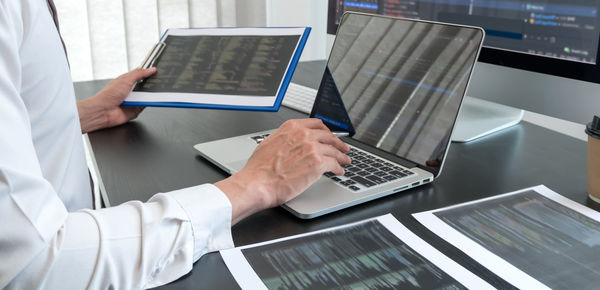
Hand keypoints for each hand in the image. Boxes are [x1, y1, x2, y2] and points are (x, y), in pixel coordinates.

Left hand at [77, 67, 156, 132]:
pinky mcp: (136, 110)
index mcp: (126, 81)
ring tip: (151, 92)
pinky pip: (146, 106)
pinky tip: (148, 101)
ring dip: (150, 95)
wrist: (104, 111)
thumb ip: (139, 74)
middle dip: (151, 85)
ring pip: (147, 96)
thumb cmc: (108, 95)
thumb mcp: (126, 79)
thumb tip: (151, 69)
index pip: (140, 76)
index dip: (148, 74)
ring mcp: (133, 100)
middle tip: (158, 83)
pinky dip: (148, 104)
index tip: (157, 72)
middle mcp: (130, 91)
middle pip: (146, 86)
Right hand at [215, 119, 350, 223]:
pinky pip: (334, 164)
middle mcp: (304, 135)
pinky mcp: (318, 163)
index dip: (326, 131)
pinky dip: (338, 168)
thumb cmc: (259, 169)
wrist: (257, 183)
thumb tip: (290, 144)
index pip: (316, 124)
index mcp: (292, 128)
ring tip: (344, 161)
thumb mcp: (269, 144)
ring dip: (341, 156)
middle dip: (338, 143)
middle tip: (342, 147)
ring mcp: (312, 148)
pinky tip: (338, 171)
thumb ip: (284, 140)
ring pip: (334, 150)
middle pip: (328, 136)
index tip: (329, 135)